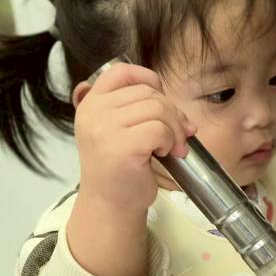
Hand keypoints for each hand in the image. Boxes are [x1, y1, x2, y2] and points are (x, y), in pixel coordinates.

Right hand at [73, 62, 195, 214]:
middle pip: (149, 93)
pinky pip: (159, 129)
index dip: (147, 78)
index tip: (161, 97)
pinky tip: (164, 154)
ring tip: (171, 147)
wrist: (110, 204)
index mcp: (91, 103)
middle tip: (177, 136)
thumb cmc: (121, 168)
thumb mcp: (120, 131)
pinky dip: (170, 141)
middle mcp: (93, 112)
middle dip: (172, 113)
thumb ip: (141, 111)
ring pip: (157, 109)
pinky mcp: (120, 146)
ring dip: (174, 129)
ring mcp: (104, 128)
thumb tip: (183, 114)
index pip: (121, 71)